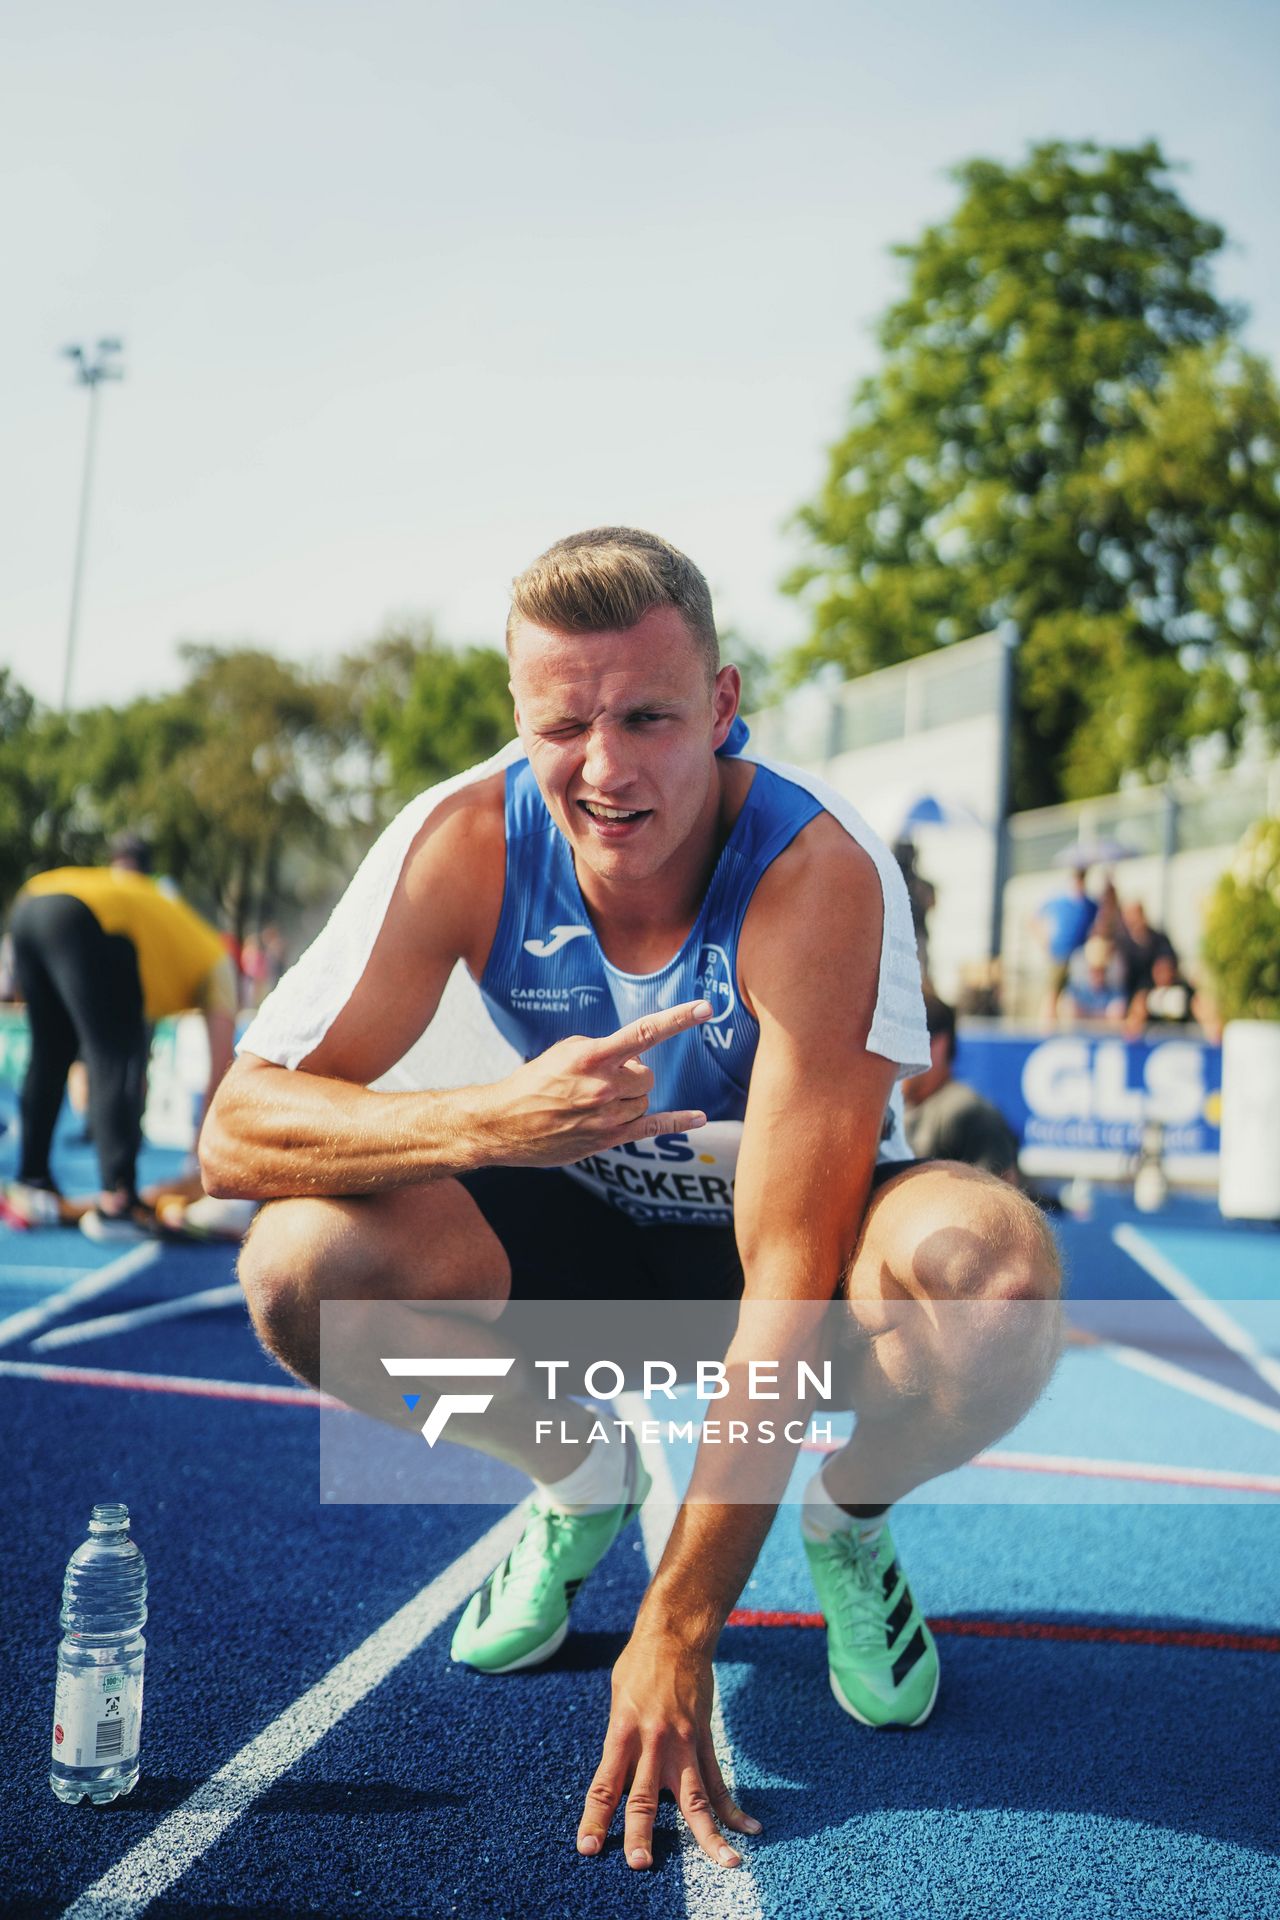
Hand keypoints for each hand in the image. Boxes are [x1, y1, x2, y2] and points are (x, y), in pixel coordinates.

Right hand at [469, 1001, 711, 1168]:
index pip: (645, 1032)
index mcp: (592, 1057)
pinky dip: (678, 1122)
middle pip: (647, 1075)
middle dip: (632, 1074)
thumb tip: (634, 1060)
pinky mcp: (607, 1139)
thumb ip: (603, 1049)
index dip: (678, 1019)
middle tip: (603, 1080)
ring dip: (629, 1097)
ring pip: (644, 1100)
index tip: (706, 1008)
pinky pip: (653, 1128)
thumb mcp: (565, 1052)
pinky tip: (700, 1118)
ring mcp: (607, 1116)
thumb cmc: (534, 1081)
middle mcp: (604, 1087)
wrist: (504, 1123)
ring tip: (595, 1102)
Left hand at [577, 1631, 760, 1870]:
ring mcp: (682, 1743)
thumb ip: (620, 1742)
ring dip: (707, 1835)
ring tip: (726, 1864)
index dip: (595, 1817)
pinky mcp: (704, 1739)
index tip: (588, 1848)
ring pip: (694, 1797)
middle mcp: (652, 1742)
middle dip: (641, 1833)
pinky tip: (748, 1829)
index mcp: (622, 1731)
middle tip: (639, 1865)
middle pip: (644, 1797)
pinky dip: (732, 1807)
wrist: (676, 1635)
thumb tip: (618, 1780)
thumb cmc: (639, 1666)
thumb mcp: (618, 1700)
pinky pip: (718, 1779)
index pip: (605, 1784)